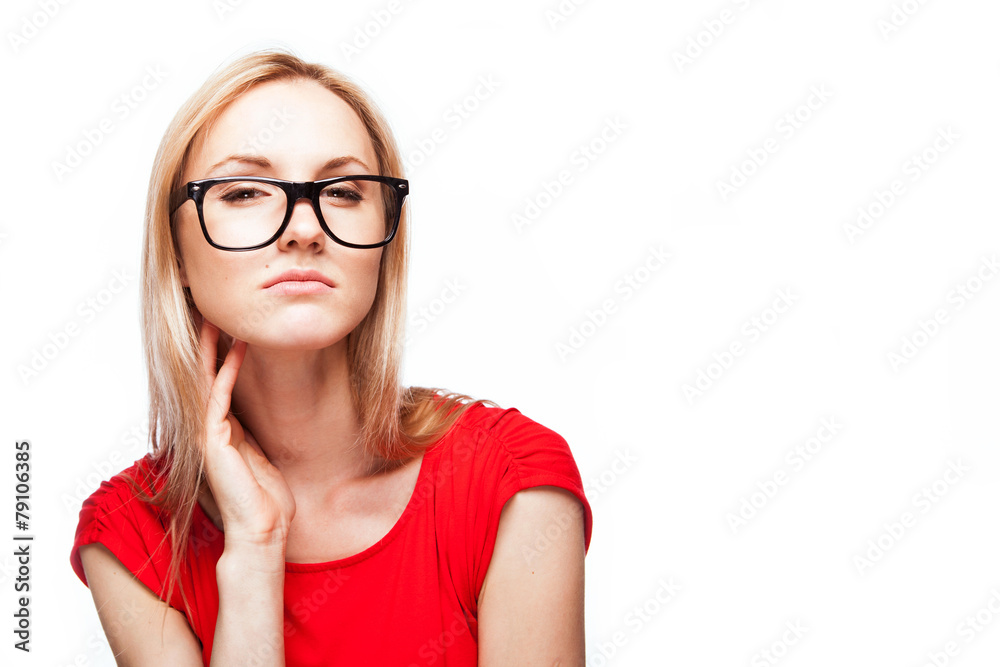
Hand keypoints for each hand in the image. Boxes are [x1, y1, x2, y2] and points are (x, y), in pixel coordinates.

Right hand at [195, 312, 295, 547]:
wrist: (263, 529)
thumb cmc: (269, 500)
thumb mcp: (266, 456)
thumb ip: (258, 434)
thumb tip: (269, 415)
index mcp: (224, 432)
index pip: (217, 384)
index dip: (220, 354)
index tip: (228, 327)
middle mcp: (211, 429)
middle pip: (204, 376)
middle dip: (207, 344)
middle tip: (211, 311)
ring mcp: (209, 434)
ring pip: (205, 381)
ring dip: (210, 349)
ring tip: (216, 318)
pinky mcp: (214, 440)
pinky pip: (219, 396)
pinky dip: (227, 371)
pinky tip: (238, 349)